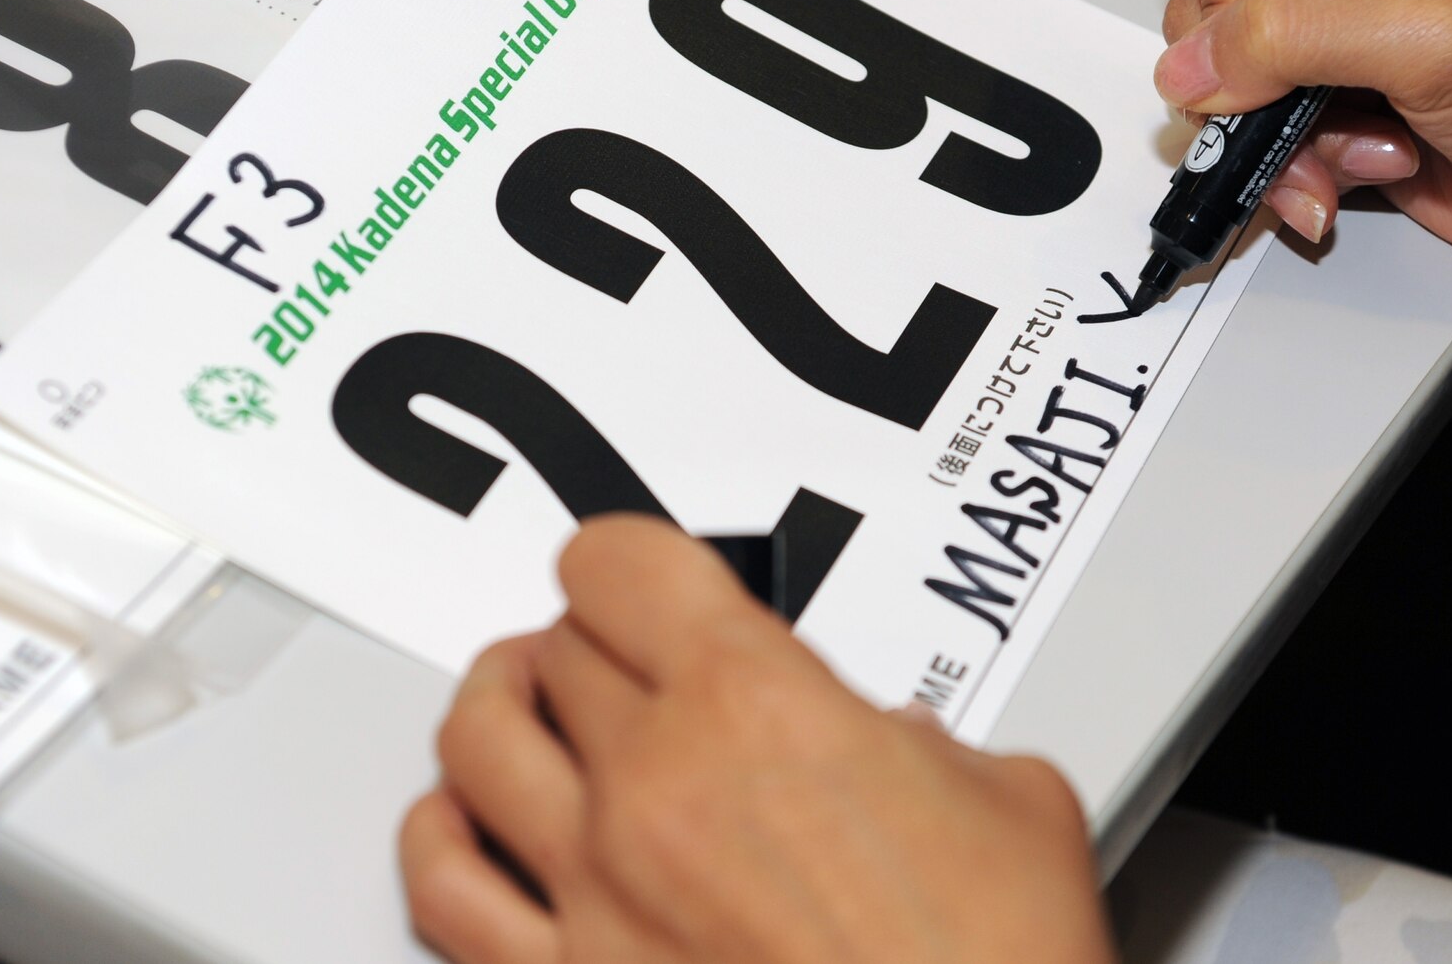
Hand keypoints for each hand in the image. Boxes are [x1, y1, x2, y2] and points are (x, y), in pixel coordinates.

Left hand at [401, 518, 1114, 963]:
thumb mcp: (1011, 807)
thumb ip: (936, 746)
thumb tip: (907, 746)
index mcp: (759, 706)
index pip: (620, 565)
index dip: (626, 559)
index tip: (642, 577)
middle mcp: (658, 785)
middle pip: (560, 647)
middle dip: (597, 640)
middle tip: (631, 655)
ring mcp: (599, 890)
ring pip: (476, 741)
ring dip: (501, 702)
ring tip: (523, 695)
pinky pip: (446, 892)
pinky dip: (439, 837)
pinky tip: (462, 822)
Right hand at [1156, 0, 1451, 273]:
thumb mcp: (1433, 39)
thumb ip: (1297, 34)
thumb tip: (1191, 65)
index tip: (1271, 53)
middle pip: (1208, 3)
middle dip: (1252, 82)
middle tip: (1318, 111)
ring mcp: (1331, 38)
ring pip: (1220, 84)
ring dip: (1278, 139)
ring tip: (1363, 152)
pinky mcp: (1329, 107)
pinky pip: (1252, 139)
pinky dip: (1291, 173)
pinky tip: (1361, 175)